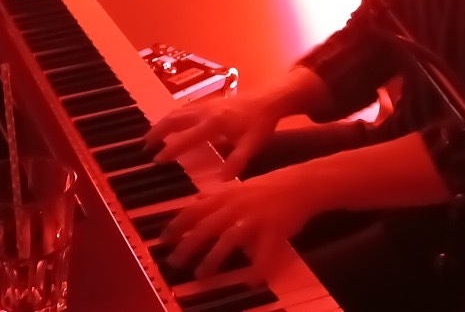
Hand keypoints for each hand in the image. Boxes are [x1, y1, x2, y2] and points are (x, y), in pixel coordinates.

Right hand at [143, 93, 279, 178]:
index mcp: (214, 123)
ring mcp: (205, 105)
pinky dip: (171, 118)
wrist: (269, 99)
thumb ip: (236, 162)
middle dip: (156, 132)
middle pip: (173, 120)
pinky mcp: (207, 103)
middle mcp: (205, 112)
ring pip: (176, 112)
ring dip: (161, 124)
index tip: (156, 160)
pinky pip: (183, 109)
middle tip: (144, 146)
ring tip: (150, 137)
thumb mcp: (252, 145)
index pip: (186, 138)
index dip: (170, 150)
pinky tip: (168, 126)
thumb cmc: (261, 123)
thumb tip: (221, 181)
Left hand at [159, 169, 321, 278]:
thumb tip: (195, 200)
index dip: (177, 225)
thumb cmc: (269, 186)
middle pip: (205, 227)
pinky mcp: (273, 231)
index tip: (163, 240)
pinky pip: (263, 254)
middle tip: (174, 262)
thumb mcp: (238, 186)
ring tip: (201, 274)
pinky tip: (250, 280)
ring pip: (228, 240)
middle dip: (187, 246)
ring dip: (212, 259)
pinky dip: (256, 269)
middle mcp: (237, 206)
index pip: (194, 210)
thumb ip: (216, 195)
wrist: (301, 184)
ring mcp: (255, 219)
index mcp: (226, 195)